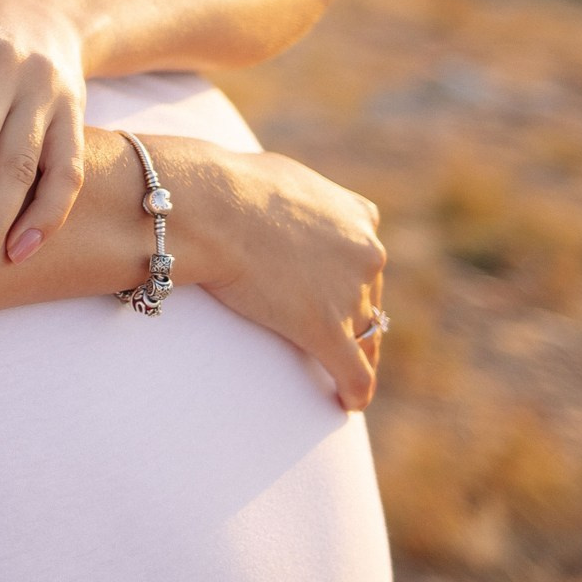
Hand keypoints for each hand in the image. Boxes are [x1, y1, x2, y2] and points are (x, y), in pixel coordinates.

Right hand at [160, 141, 386, 410]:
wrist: (212, 206)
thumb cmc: (231, 185)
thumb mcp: (283, 177)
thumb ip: (301, 196)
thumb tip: (284, 197)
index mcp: (359, 216)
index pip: (366, 259)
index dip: (353, 280)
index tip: (339, 295)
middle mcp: (365, 254)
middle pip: (369, 298)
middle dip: (354, 318)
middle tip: (336, 337)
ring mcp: (349, 294)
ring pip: (364, 336)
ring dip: (355, 355)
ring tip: (341, 377)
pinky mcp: (325, 328)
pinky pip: (354, 372)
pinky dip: (355, 390)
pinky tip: (347, 403)